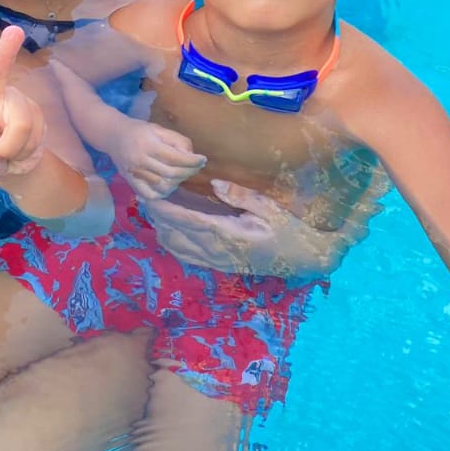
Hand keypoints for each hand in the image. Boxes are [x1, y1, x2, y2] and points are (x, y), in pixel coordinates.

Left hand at [0, 24, 43, 197]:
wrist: (14, 162)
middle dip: (7, 50)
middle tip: (15, 32)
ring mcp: (12, 97)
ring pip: (21, 119)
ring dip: (17, 146)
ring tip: (8, 153)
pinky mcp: (33, 107)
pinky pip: (36, 129)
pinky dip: (28, 147)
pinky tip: (23, 148)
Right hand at [108, 117, 205, 200]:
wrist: (113, 136)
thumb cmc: (138, 130)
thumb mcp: (158, 129)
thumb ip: (176, 140)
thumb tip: (190, 155)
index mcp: (148, 145)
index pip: (175, 158)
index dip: (192, 161)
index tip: (202, 159)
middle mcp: (140, 161)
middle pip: (171, 173)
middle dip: (189, 171)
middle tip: (196, 167)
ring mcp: (135, 174)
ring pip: (163, 185)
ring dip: (178, 181)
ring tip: (183, 173)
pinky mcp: (131, 182)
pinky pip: (151, 194)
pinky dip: (163, 193)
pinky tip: (170, 184)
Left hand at [144, 178, 380, 277]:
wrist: (305, 259)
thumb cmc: (290, 229)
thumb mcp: (269, 207)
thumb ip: (241, 195)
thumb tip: (215, 183)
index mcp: (228, 233)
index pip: (187, 220)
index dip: (165, 209)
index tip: (149, 196)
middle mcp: (218, 250)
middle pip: (176, 235)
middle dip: (157, 218)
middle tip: (144, 197)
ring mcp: (218, 261)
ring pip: (179, 249)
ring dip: (163, 231)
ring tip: (152, 213)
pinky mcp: (221, 266)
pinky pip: (190, 259)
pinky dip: (174, 246)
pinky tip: (167, 234)